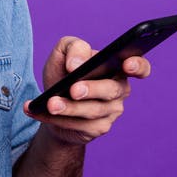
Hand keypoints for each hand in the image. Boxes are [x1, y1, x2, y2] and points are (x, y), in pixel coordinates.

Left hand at [24, 36, 150, 145]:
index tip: (127, 64)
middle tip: (73, 89)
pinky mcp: (98, 128)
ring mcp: (111, 111)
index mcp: (117, 67)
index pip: (139, 67)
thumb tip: (76, 65)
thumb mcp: (64, 53)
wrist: (52, 104)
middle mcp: (119, 90)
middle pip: (111, 90)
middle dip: (91, 89)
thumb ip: (74, 48)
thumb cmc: (64, 73)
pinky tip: (37, 110)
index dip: (138, 66)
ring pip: (92, 111)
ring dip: (69, 108)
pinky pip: (78, 125)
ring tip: (50, 103)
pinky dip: (55, 118)